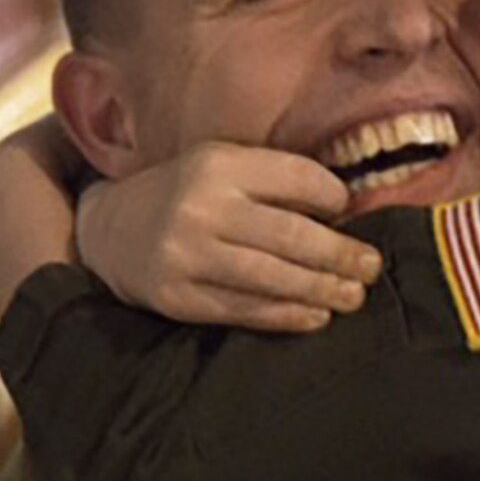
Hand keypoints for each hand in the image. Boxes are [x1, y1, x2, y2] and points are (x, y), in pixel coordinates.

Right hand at [77, 143, 384, 332]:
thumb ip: (272, 180)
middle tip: (371, 268)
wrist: (108, 230)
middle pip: (290, 234)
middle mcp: (201, 207)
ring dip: (321, 290)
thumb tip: (345, 208)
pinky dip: (286, 315)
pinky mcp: (178, 296)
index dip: (332, 196)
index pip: (294, 177)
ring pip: (271, 277)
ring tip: (354, 296)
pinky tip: (316, 317)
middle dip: (340, 254)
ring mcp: (186, 255)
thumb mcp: (219, 166)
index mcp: (217, 164)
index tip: (350, 213)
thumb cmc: (184, 196)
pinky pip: (244, 310)